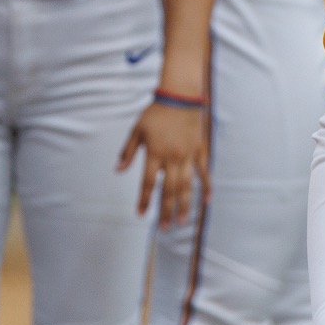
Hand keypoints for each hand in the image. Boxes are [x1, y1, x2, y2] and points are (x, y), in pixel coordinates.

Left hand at [118, 95, 208, 228]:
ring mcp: (188, 156)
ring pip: (186, 186)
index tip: (141, 214)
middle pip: (168, 190)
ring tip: (182, 221)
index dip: (144, 200)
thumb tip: (117, 170)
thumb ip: (127, 152)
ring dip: (184, 205)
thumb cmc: (156, 113)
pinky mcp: (200, 152)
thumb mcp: (137, 130)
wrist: (180, 97)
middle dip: (165, 210)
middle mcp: (172, 158)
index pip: (147, 183)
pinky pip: (204, 173)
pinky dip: (206, 187)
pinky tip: (206, 201)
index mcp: (154, 153)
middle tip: (164, 227)